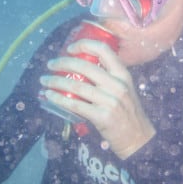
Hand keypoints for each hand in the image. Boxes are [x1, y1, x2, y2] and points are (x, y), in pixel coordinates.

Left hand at [40, 39, 155, 159]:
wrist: (138, 138)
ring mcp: (111, 101)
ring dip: (55, 82)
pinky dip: (59, 99)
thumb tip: (80, 67)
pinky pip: (75, 105)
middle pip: (85, 66)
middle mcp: (118, 85)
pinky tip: (49, 96)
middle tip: (50, 64)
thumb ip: (108, 78)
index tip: (69, 48)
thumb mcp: (125, 89)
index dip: (84, 45)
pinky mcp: (102, 117)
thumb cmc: (127, 112)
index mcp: (123, 74)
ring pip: (76, 86)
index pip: (103, 50)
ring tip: (44, 81)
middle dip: (63, 63)